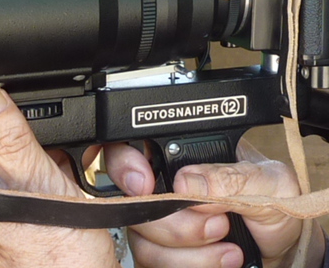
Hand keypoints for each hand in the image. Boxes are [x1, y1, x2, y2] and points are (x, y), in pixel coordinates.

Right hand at [105, 140, 325, 267]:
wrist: (283, 249)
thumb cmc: (273, 204)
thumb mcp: (269, 182)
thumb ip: (231, 177)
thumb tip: (185, 182)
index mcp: (176, 156)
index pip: (126, 150)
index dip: (124, 165)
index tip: (145, 184)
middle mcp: (158, 189)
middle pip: (133, 203)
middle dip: (175, 222)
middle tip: (219, 224)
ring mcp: (155, 226)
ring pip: (143, 240)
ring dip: (188, 252)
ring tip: (230, 248)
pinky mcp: (161, 256)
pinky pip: (153, 265)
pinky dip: (189, 267)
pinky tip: (221, 261)